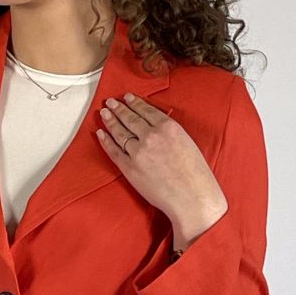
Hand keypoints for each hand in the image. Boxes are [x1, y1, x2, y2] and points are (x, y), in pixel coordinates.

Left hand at [95, 92, 227, 244]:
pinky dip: (105, 141)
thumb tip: (155, 127)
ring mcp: (138, 152)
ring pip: (119, 132)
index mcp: (168, 127)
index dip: (134, 102)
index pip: (145, 110)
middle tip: (110, 102)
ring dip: (110, 121)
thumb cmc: (195, 174)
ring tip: (104, 113)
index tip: (126, 97)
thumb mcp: (187, 142)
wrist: (191, 197)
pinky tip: (100, 133)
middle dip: (118, 108)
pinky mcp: (129, 168)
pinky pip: (113, 151)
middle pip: (129, 118)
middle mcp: (151, 136)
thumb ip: (169, 132)